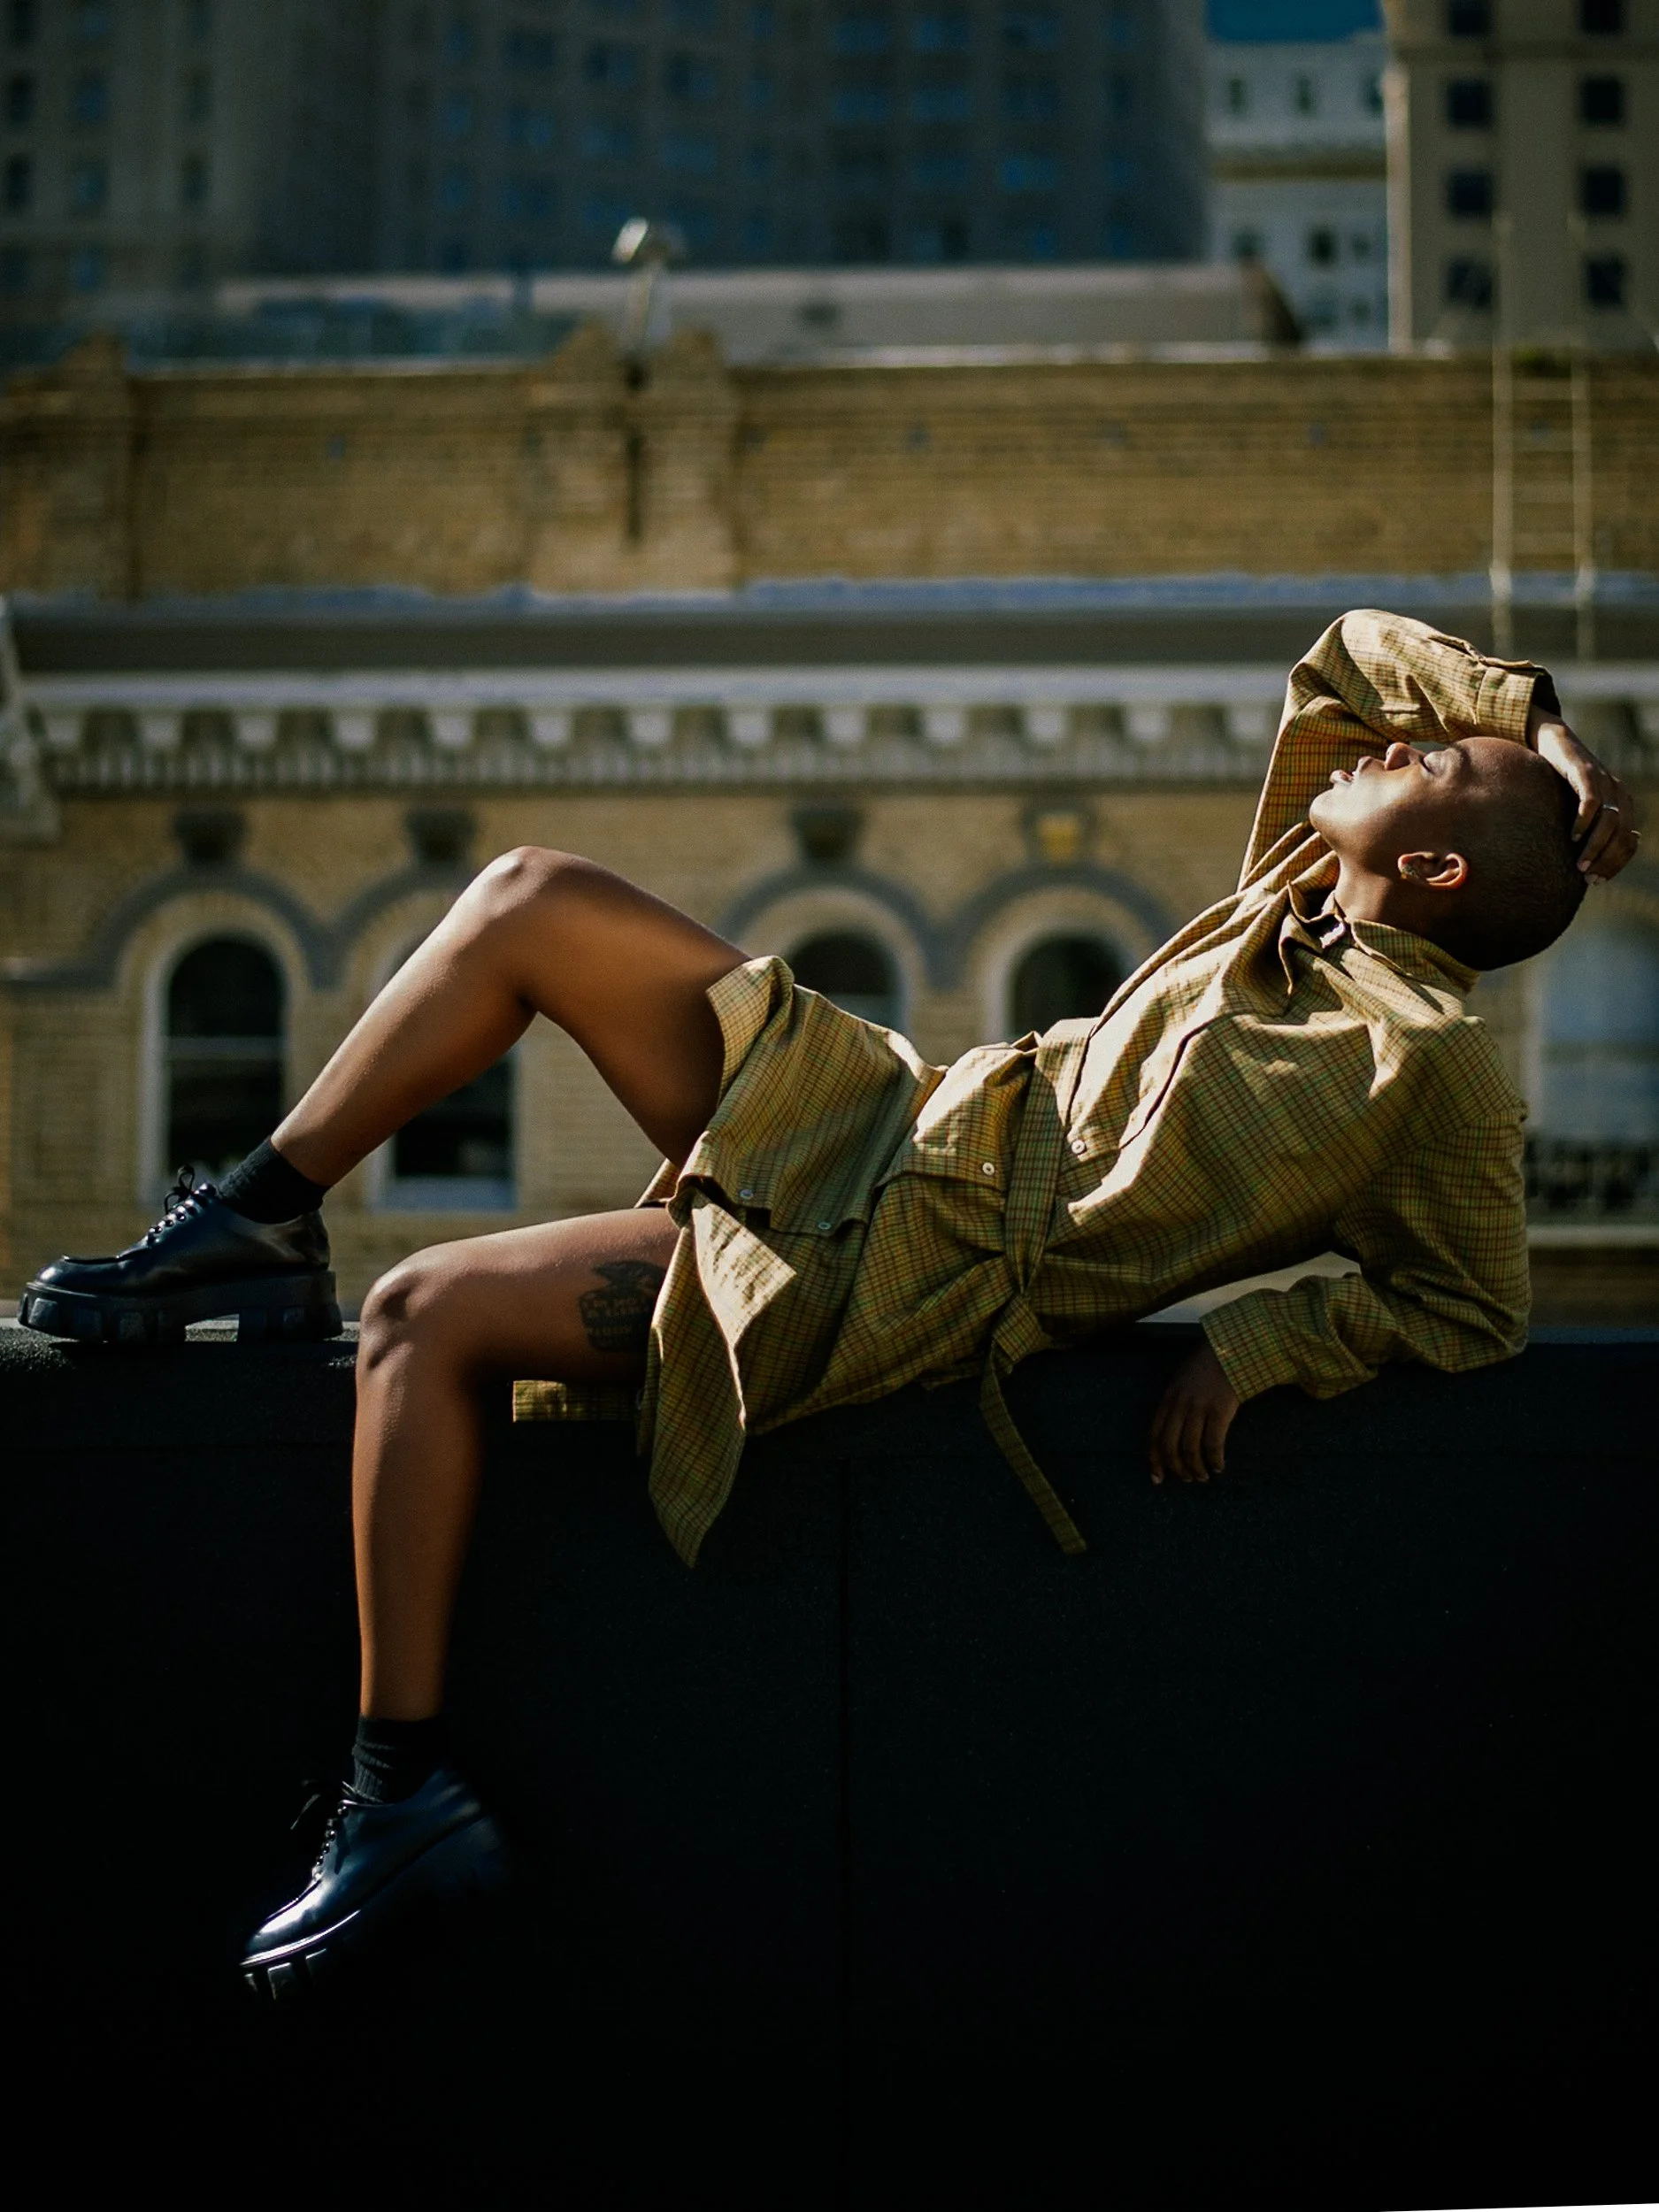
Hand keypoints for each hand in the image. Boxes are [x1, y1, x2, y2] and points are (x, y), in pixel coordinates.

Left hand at [1148, 1338, 1240, 1485]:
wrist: (1229, 1348)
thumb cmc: (1206, 1366)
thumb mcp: (1181, 1382)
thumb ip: (1174, 1405)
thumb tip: (1171, 1433)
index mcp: (1167, 1399)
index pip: (1153, 1436)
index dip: (1154, 1460)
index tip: (1158, 1478)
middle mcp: (1179, 1405)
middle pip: (1170, 1446)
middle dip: (1176, 1469)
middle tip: (1186, 1480)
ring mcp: (1199, 1408)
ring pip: (1190, 1449)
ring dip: (1196, 1469)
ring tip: (1203, 1477)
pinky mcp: (1219, 1411)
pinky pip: (1213, 1444)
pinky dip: (1215, 1460)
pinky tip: (1219, 1466)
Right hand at [1528, 705, 1640, 881]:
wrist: (1550, 740)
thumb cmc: (1560, 779)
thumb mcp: (1576, 806)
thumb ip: (1587, 827)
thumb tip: (1589, 862)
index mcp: (1621, 803)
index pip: (1629, 841)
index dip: (1616, 864)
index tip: (1597, 881)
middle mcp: (1618, 792)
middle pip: (1622, 835)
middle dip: (1606, 860)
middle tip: (1587, 878)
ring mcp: (1603, 780)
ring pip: (1610, 822)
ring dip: (1595, 847)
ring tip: (1579, 864)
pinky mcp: (1585, 771)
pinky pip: (1591, 801)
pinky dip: (1584, 822)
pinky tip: (1572, 837)